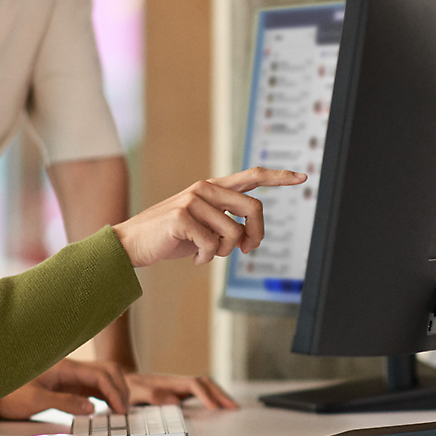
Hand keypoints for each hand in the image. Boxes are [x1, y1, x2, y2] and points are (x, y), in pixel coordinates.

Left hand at [0, 357, 130, 418]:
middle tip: (125, 409)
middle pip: (106, 372)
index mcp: (65, 368)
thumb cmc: (9, 393)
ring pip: (102, 378)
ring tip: (121, 409)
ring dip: (115, 390)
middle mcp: (70, 369)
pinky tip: (108, 407)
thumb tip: (91, 408)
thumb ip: (64, 403)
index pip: (100, 376)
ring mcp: (70, 377)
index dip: (114, 392)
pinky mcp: (68, 385)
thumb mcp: (35, 400)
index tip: (121, 409)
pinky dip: (106, 395)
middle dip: (121, 388)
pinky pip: (93, 387)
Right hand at [112, 167, 306, 267]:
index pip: (252, 176)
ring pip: (233, 233)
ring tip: (205, 253)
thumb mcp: (203, 226)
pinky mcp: (181, 217)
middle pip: (254, 209)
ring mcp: (192, 200)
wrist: (133, 244)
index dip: (279, 177)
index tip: (303, 177)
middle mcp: (205, 188)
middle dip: (256, 235)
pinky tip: (192, 257)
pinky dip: (206, 259)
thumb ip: (226, 222)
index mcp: (213, 187)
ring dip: (224, 252)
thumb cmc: (171, 237)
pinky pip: (212, 246)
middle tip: (246, 251)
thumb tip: (250, 236)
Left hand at [127, 372, 238, 410]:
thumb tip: (174, 401)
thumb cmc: (129, 386)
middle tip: (234, 408)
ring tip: (232, 408)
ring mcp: (181, 387)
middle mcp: (179, 383)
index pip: (194, 385)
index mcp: (170, 382)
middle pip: (206, 383)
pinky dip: (212, 398)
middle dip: (221, 394)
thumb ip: (153, 395)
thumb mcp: (136, 390)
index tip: (214, 408)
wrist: (125, 380)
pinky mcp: (181, 392)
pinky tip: (218, 408)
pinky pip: (201, 393)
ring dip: (219, 396)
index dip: (206, 395)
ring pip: (206, 387)